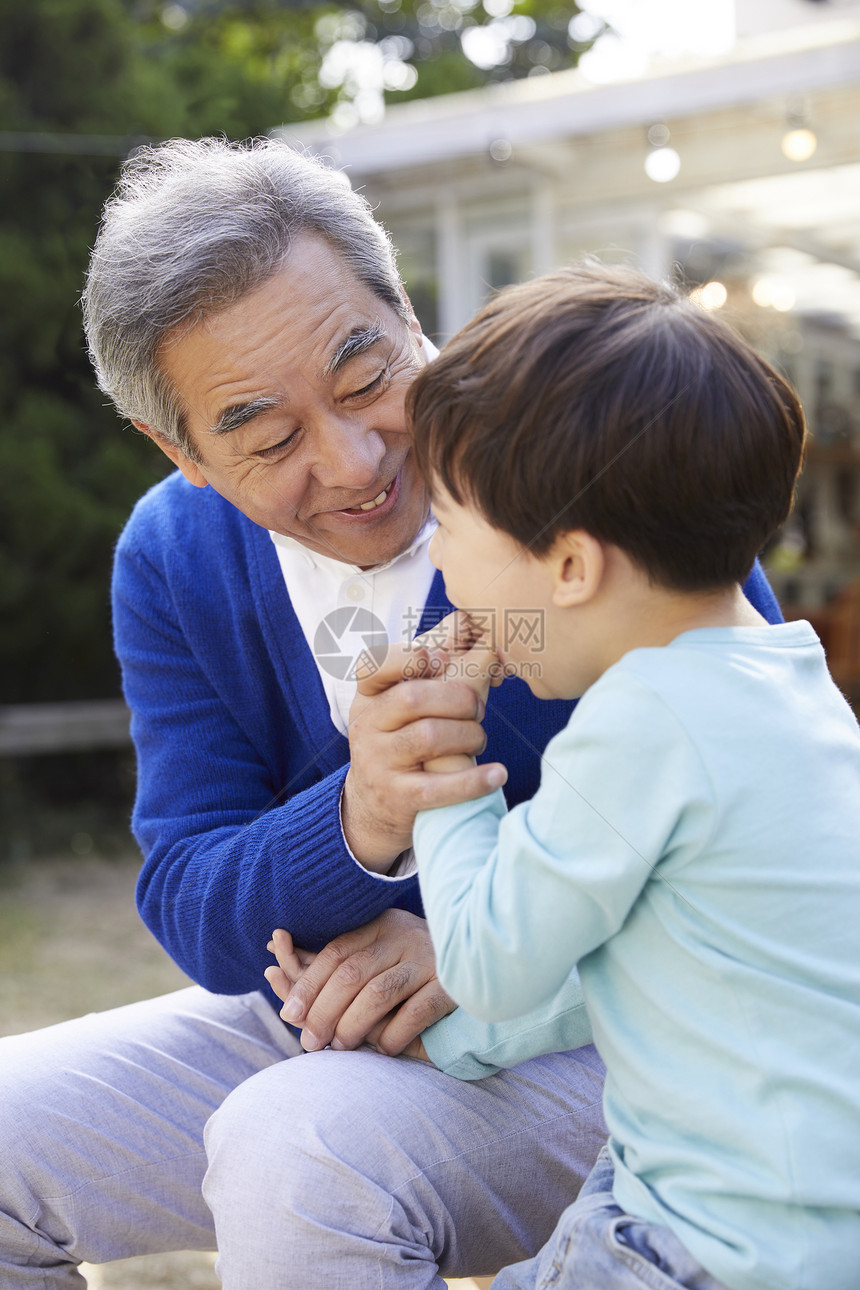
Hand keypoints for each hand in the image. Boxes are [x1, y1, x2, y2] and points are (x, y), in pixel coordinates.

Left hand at [264, 909, 454, 1056]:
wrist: (480, 960)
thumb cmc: (411, 969)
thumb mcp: (376, 956)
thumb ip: (335, 963)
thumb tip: (273, 956)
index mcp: (381, 925)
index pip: (336, 952)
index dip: (307, 982)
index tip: (288, 1014)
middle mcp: (404, 936)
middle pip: (351, 973)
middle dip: (323, 1011)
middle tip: (309, 1042)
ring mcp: (429, 959)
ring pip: (378, 993)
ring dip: (352, 1026)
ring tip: (339, 1048)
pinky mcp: (452, 986)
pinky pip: (415, 1013)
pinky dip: (393, 1036)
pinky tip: (381, 1050)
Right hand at [342, 620, 506, 868]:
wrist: (375, 805)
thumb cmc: (403, 738)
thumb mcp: (400, 701)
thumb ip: (430, 662)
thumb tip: (467, 621)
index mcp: (368, 697)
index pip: (373, 666)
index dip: (407, 658)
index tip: (438, 658)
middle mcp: (366, 727)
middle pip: (412, 698)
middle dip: (457, 698)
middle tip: (477, 707)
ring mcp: (379, 763)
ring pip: (429, 737)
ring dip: (469, 735)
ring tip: (479, 738)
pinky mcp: (398, 798)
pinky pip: (439, 788)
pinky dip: (473, 781)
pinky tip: (497, 774)